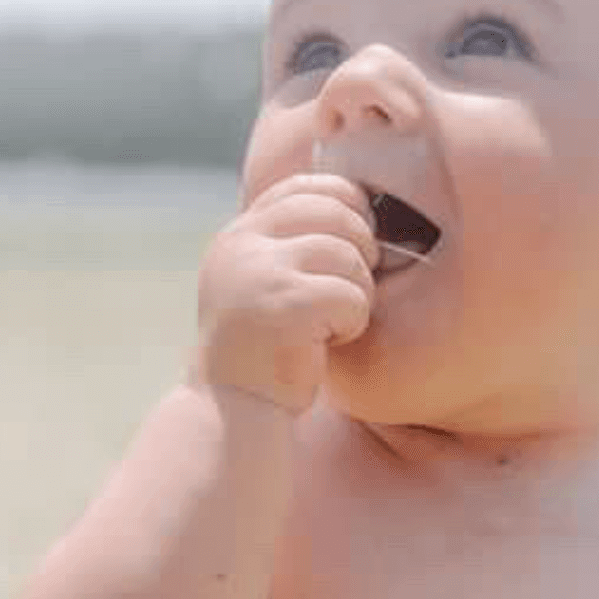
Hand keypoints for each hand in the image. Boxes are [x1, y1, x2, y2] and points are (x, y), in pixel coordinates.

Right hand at [195, 172, 378, 410]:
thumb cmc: (263, 351)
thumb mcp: (263, 283)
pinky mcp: (287, 304)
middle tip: (352, 288)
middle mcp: (244, 244)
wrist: (233, 411)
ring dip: (358, 293)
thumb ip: (291, 244)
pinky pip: (353, 296)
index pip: (303, 188)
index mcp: (239, 235)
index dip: (344, 204)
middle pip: (336, 213)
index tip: (357, 239)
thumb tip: (364, 206)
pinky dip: (354, 322)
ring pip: (350, 256)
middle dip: (361, 249)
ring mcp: (262, 272)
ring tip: (333, 323)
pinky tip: (327, 342)